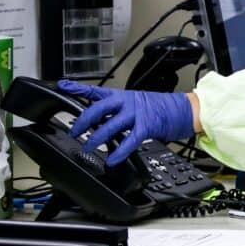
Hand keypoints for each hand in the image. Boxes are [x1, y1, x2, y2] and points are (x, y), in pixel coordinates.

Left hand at [58, 80, 195, 165]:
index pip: (96, 91)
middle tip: (74, 131)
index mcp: (122, 96)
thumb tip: (100, 121)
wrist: (183, 109)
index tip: (61, 85)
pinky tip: (112, 160)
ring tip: (88, 147)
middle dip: (83, 120)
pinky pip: (129, 141)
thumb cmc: (160, 108)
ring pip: (110, 125)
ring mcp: (136, 114)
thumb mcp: (136, 104)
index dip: (77, 88)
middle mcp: (127, 102)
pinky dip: (119, 152)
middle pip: (98, 108)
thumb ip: (118, 111)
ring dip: (97, 138)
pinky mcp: (146, 126)